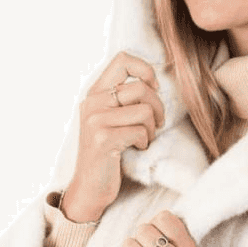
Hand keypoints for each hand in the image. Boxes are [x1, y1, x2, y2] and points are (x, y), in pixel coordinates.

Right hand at [61, 52, 164, 222]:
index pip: (123, 59)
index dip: (146, 70)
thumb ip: (122, 98)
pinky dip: (145, 141)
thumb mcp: (109, 118)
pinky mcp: (104, 139)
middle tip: (157, 123)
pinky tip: (137, 148)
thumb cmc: (108, 152)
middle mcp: (92, 102)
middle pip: (141, 87)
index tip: (153, 89)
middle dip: (158, 107)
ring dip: (152, 127)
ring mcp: (96, 120)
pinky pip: (141, 131)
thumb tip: (153, 81)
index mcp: (94, 93)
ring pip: (145, 110)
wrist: (89, 187)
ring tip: (144, 138)